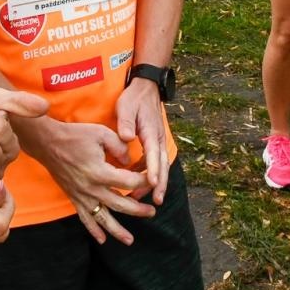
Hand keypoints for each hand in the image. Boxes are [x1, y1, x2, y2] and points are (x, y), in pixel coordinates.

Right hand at [26, 117, 154, 245]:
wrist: (48, 143)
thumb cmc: (76, 136)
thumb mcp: (102, 133)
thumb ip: (119, 146)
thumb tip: (130, 161)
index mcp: (100, 171)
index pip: (128, 182)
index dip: (143, 181)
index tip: (152, 179)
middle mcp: (91, 188)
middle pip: (119, 204)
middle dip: (138, 210)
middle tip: (151, 212)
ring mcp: (82, 196)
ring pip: (102, 218)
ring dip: (117, 230)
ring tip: (130, 240)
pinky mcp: (74, 198)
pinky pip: (85, 218)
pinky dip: (93, 230)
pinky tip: (102, 240)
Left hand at [116, 78, 170, 203]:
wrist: (146, 88)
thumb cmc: (134, 98)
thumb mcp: (127, 106)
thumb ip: (126, 122)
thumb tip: (126, 137)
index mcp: (151, 131)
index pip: (154, 153)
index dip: (153, 170)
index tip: (152, 184)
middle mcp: (158, 138)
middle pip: (162, 164)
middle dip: (160, 183)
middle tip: (156, 200)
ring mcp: (158, 141)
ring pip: (161, 165)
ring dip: (157, 182)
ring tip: (149, 198)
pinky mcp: (155, 143)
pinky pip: (157, 162)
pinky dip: (154, 174)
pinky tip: (144, 185)